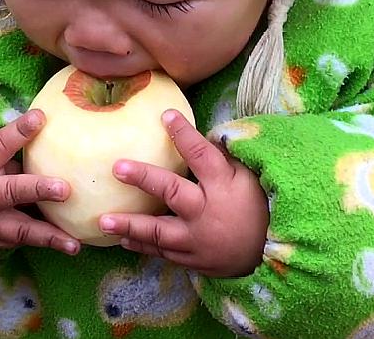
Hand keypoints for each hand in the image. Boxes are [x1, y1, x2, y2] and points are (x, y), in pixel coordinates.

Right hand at [0, 109, 79, 255]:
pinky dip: (47, 244)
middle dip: (38, 190)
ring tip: (74, 244)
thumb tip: (47, 132)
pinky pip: (24, 242)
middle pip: (12, 191)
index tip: (40, 118)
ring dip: (49, 236)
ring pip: (21, 229)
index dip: (18, 131)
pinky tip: (71, 246)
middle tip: (64, 189)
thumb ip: (8, 152)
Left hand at [98, 110, 268, 276]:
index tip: (166, 115)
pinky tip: (122, 238)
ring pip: (160, 231)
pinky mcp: (192, 259)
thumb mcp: (249, 179)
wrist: (270, 256)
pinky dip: (143, 246)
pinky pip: (163, 253)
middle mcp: (207, 212)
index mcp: (223, 186)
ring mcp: (198, 239)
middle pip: (172, 191)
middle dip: (143, 178)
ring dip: (130, 225)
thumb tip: (201, 135)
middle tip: (117, 168)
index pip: (201, 154)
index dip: (184, 133)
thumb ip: (224, 160)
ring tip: (103, 220)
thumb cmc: (259, 209)